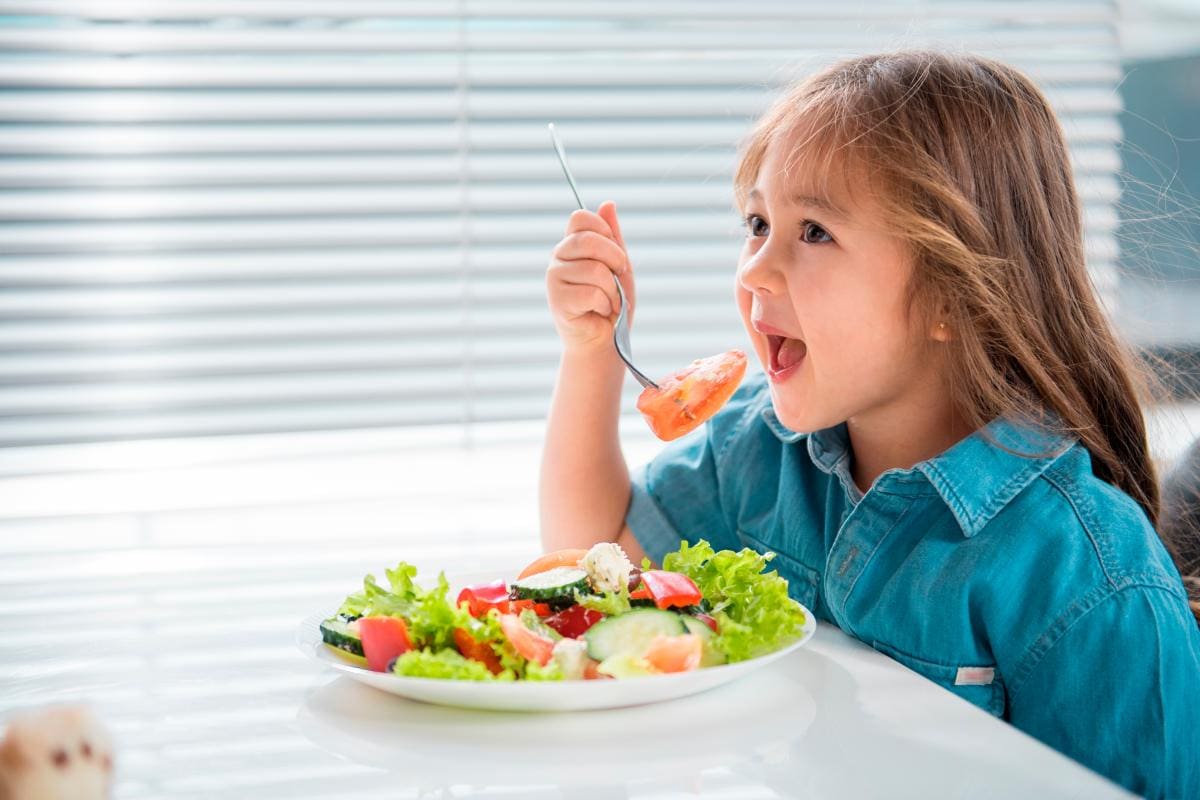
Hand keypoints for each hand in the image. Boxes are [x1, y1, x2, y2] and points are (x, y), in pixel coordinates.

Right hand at [546, 200, 634, 353]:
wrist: (605, 340)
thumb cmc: (612, 302)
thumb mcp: (619, 265)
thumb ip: (613, 236)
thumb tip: (608, 203)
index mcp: (571, 244)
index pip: (581, 217)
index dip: (604, 233)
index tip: (615, 254)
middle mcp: (558, 257)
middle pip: (589, 240)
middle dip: (615, 260)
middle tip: (618, 278)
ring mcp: (554, 278)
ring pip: (595, 270)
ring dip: (612, 290)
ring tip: (608, 302)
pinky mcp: (557, 300)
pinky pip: (592, 293)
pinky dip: (605, 305)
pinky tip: (598, 312)